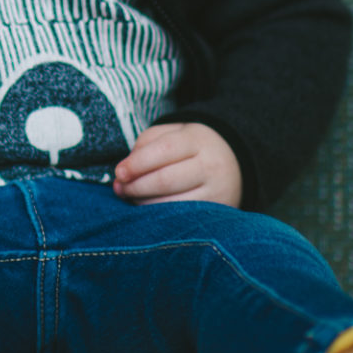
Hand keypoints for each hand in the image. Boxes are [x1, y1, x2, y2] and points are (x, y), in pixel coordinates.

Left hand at [113, 122, 241, 206]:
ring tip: (130, 197)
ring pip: (171, 203)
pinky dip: (159, 215)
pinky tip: (148, 208)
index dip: (137, 163)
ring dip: (143, 203)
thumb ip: (146, 145)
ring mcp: (216, 192)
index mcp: (197, 139)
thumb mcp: (172, 134)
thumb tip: (124, 172)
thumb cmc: (191, 148)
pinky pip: (181, 219)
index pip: (165, 149)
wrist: (233, 163)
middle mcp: (210, 166)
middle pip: (166, 180)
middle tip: (120, 188)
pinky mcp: (216, 212)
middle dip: (136, 187)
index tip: (119, 173)